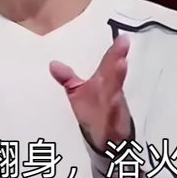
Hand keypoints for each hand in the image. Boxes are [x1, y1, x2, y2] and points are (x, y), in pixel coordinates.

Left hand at [50, 34, 132, 153]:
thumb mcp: (79, 92)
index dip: (114, 51)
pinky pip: (113, 116)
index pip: (109, 63)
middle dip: (117, 59)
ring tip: (121, 63)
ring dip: (118, 78)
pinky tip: (115, 100)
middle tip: (123, 43)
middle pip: (114, 73)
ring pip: (115, 91)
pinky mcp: (112, 124)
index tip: (122, 38)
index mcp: (104, 83)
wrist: (107, 139)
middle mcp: (110, 92)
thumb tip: (53, 64)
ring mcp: (112, 108)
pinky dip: (114, 108)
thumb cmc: (94, 111)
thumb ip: (68, 78)